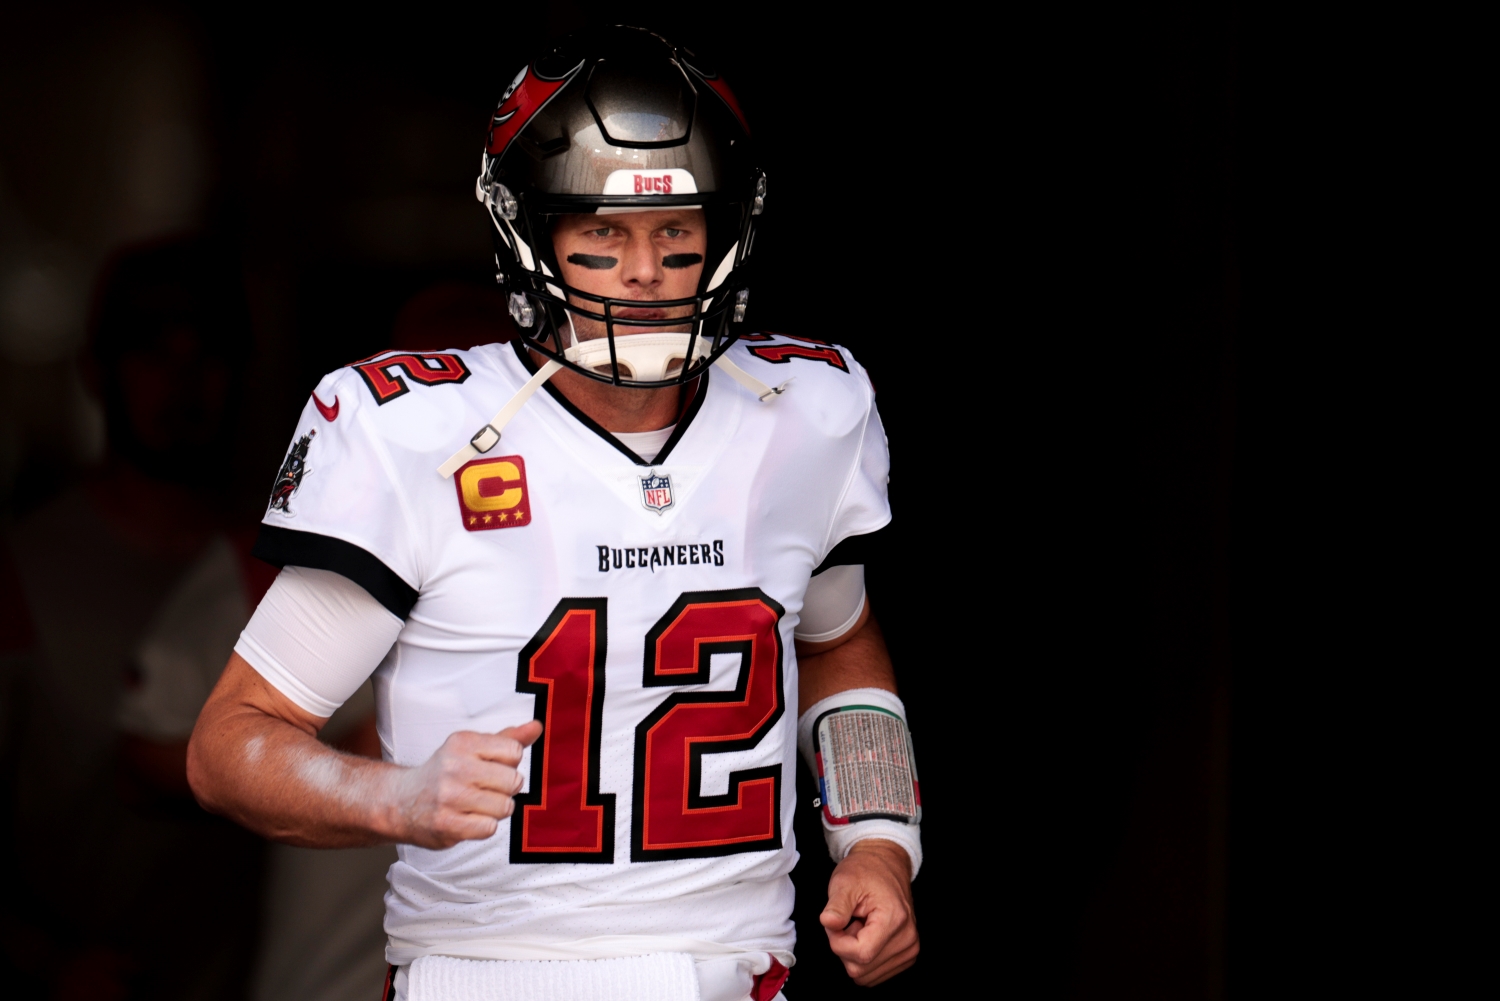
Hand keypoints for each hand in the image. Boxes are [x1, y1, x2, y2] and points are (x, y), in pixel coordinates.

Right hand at [387, 720, 541, 848]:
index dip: (509, 764)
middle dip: (506, 789)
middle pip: (514, 780)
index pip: (514, 751)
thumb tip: (537, 726)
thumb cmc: (443, 773)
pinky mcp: (447, 824)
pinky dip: (483, 826)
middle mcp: (455, 766)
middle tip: (485, 789)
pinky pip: (490, 828)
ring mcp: (450, 796)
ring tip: (476, 805)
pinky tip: (468, 819)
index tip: (492, 767)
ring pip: (505, 806)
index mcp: (463, 742)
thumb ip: (507, 739)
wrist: (400, 802)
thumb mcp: (471, 748)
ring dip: (496, 810)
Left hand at [820, 838, 919, 984]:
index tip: (836, 923)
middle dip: (844, 947)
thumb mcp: (844, 882)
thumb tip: (828, 923)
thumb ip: (836, 906)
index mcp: (894, 919)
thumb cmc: (865, 872)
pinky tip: (867, 935)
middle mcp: (907, 939)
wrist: (885, 866)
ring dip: (854, 954)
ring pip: (865, 975)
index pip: (860, 954)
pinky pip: (874, 974)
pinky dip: (863, 958)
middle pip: (861, 968)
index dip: (838, 942)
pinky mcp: (907, 956)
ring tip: (859, 926)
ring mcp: (909, 949)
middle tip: (847, 921)